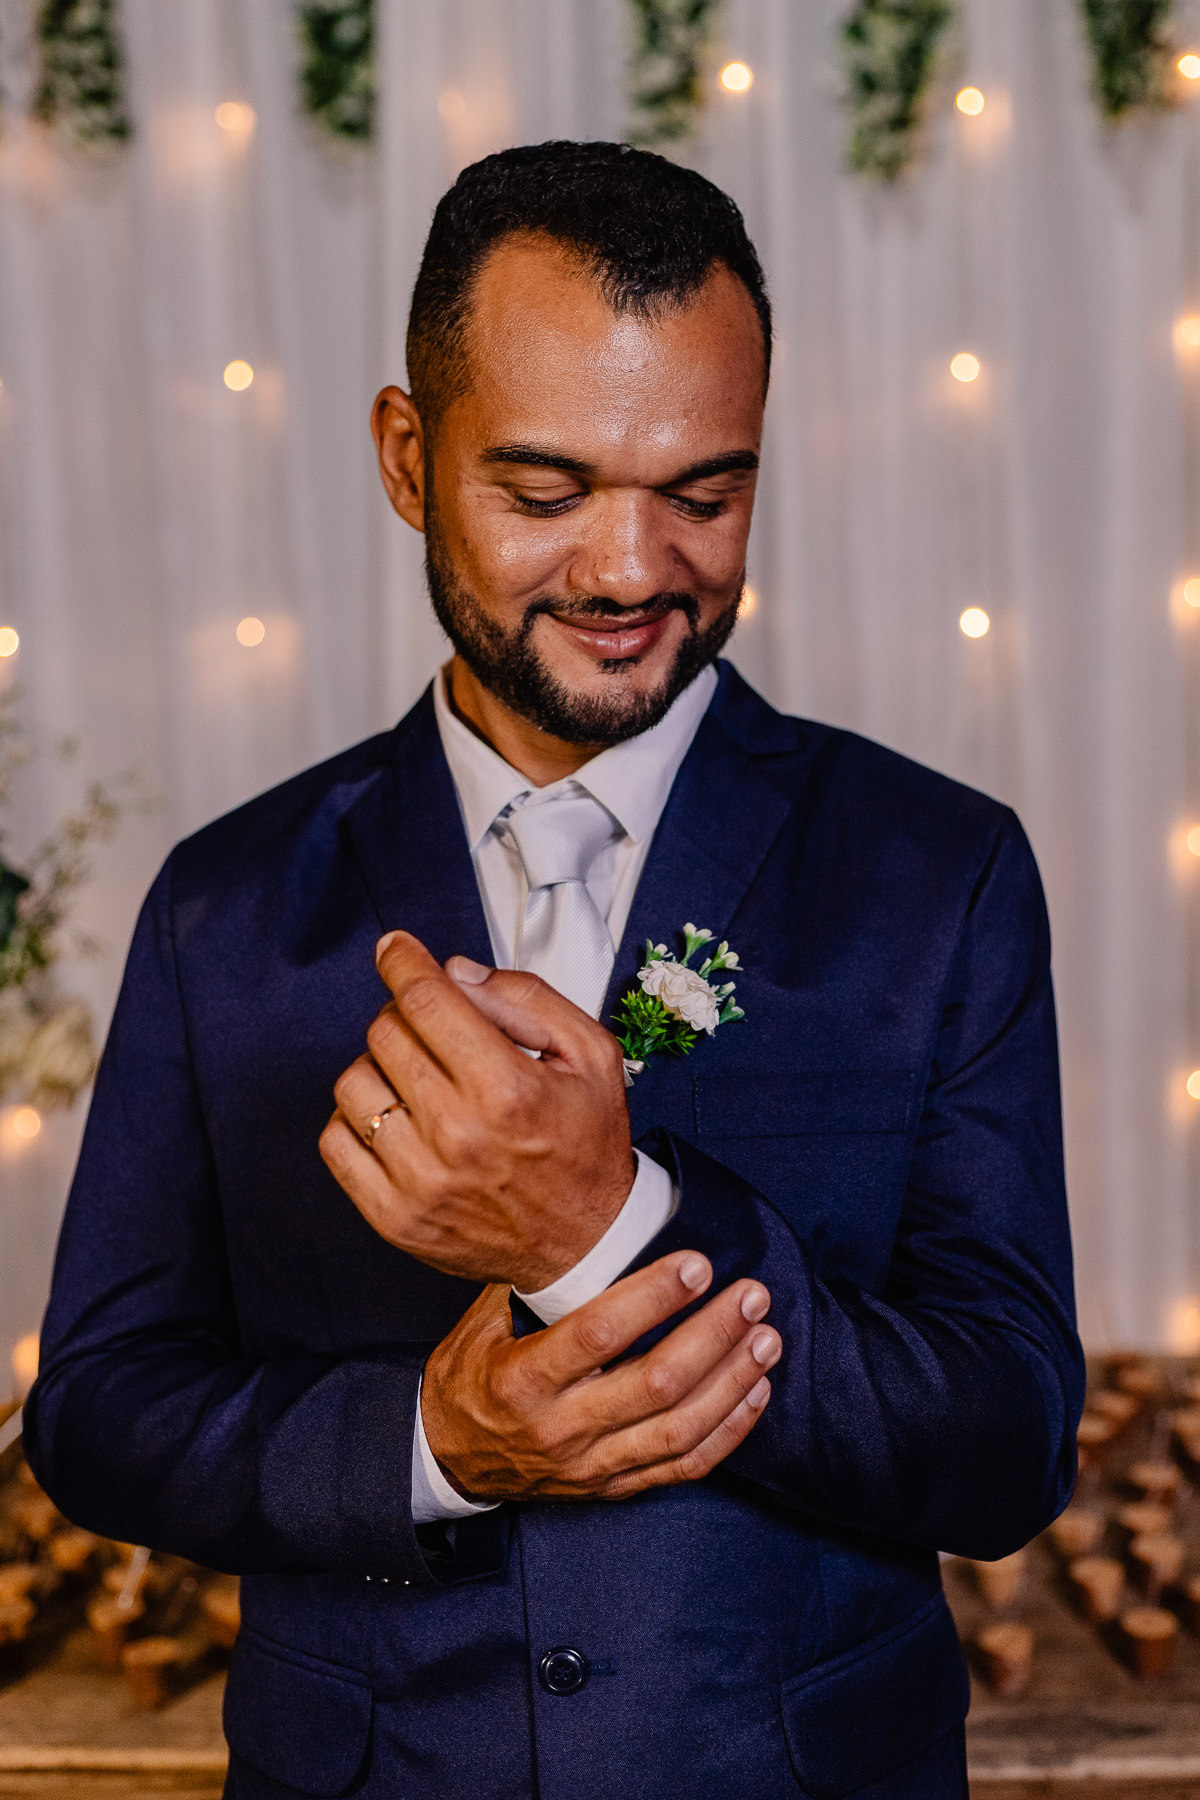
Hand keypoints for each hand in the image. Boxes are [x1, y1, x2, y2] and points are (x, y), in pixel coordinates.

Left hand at [319, 932, 634, 1288]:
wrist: (586, 1244)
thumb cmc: (588, 1147)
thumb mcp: (591, 1055)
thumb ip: (527, 998)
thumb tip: (456, 973)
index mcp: (507, 1090)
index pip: (426, 1000)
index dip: (402, 961)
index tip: (394, 949)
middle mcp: (458, 1136)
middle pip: (387, 1033)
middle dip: (405, 1014)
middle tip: (431, 1026)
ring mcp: (420, 1181)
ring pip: (354, 1083)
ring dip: (380, 1066)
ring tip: (419, 1078)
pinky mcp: (394, 1217)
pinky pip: (337, 1141)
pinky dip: (357, 1117)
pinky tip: (396, 1117)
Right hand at [420, 1250, 778, 1501]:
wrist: (449, 1461)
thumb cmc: (469, 1377)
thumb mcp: (481, 1323)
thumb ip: (534, 1282)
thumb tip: (586, 1221)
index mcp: (522, 1380)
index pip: (598, 1335)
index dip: (653, 1297)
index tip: (696, 1263)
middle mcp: (560, 1428)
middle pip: (654, 1384)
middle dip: (712, 1335)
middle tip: (750, 1295)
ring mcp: (591, 1465)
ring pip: (679, 1430)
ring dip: (732, 1382)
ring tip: (766, 1338)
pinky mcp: (613, 1488)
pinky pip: (683, 1467)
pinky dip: (728, 1431)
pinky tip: (757, 1392)